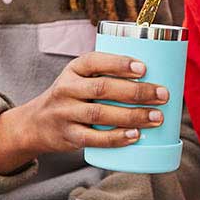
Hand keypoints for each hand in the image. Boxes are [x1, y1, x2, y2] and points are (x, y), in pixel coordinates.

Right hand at [0, 52, 169, 172]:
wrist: (36, 124)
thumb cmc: (72, 97)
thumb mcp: (80, 79)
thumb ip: (107, 75)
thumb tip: (156, 78)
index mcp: (74, 69)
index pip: (95, 61)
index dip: (119, 64)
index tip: (144, 68)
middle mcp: (67, 89)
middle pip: (103, 88)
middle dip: (136, 92)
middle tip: (162, 95)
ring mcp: (66, 113)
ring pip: (100, 114)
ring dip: (132, 116)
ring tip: (157, 117)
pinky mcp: (68, 136)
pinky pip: (94, 138)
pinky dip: (116, 138)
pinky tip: (135, 136)